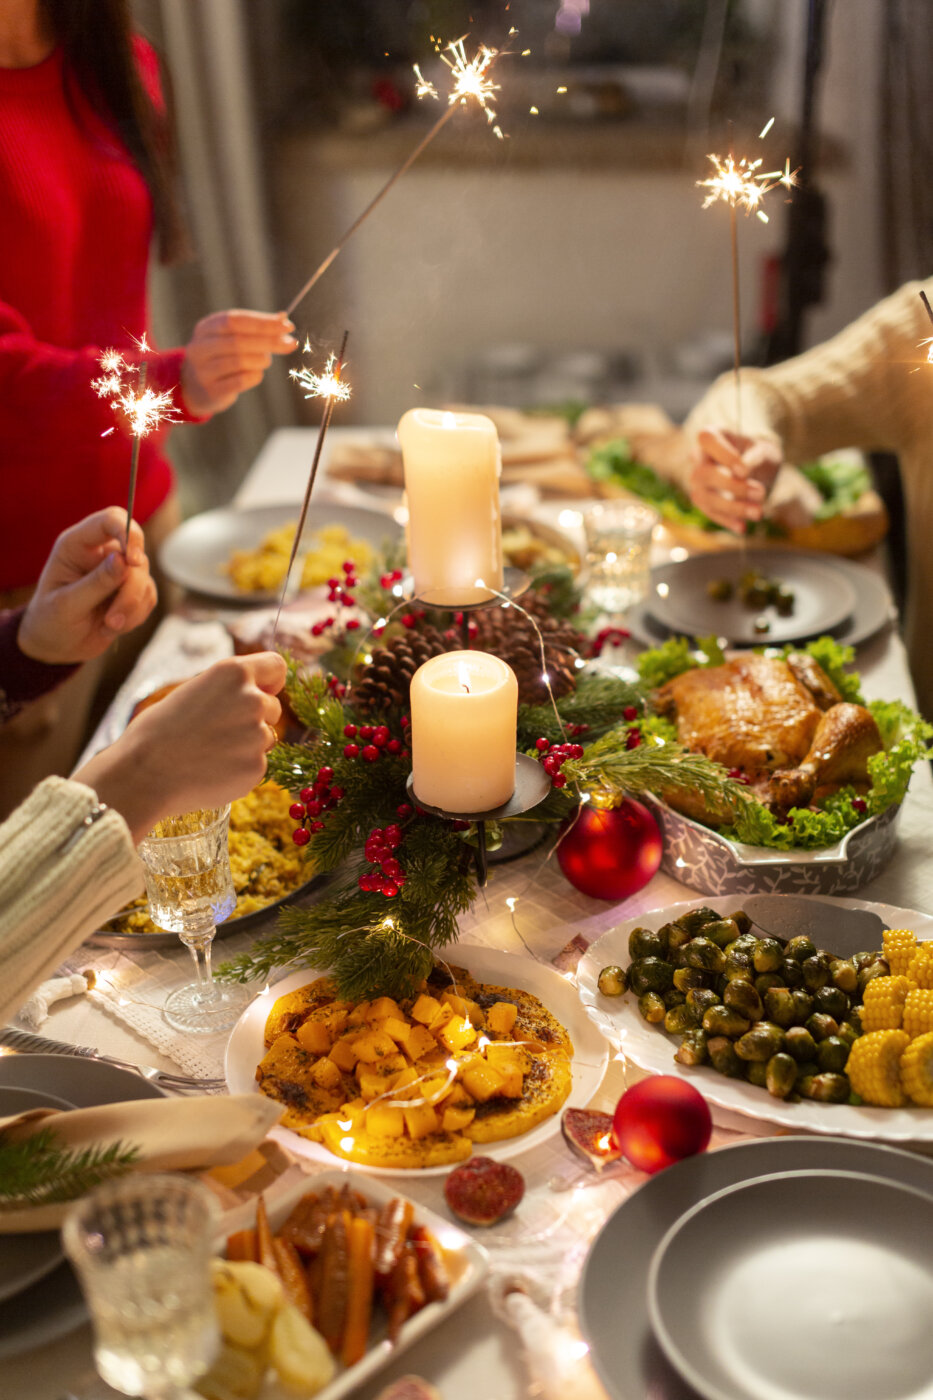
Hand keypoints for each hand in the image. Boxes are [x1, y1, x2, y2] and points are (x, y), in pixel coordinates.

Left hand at [17, 507, 156, 664]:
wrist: (56, 646)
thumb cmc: (51, 620)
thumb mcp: (66, 604)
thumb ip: (95, 583)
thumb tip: (123, 561)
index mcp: (78, 545)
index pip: (110, 520)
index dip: (128, 533)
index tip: (133, 560)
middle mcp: (101, 553)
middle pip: (135, 555)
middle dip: (130, 590)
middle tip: (113, 619)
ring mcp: (120, 572)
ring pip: (145, 580)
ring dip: (131, 608)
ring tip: (108, 626)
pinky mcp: (132, 591)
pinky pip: (148, 598)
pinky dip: (135, 617)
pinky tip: (112, 627)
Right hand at [73, 653, 287, 842]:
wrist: (143, 773)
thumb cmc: (158, 732)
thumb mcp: (194, 692)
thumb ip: (228, 691)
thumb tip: (255, 695)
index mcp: (233, 672)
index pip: (276, 667)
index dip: (270, 682)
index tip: (263, 692)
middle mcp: (253, 699)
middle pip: (273, 707)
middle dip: (255, 718)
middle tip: (218, 732)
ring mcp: (258, 735)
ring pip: (266, 738)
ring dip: (247, 745)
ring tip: (209, 753)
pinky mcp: (257, 767)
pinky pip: (257, 766)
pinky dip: (240, 770)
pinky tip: (210, 771)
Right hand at [180, 310, 297, 415]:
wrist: (195, 388)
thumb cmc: (222, 357)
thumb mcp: (233, 337)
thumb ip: (257, 328)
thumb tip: (284, 319)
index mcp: (206, 328)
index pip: (236, 320)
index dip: (263, 322)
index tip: (287, 326)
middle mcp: (200, 347)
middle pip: (238, 341)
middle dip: (269, 341)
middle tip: (291, 343)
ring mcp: (203, 370)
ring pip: (240, 362)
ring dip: (262, 359)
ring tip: (266, 360)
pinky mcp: (211, 390)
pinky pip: (240, 381)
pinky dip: (255, 376)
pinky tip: (257, 374)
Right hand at [688, 427, 783, 533]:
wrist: (759, 471)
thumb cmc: (760, 454)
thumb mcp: (766, 450)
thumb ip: (757, 456)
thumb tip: (742, 472)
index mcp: (712, 436)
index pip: (707, 439)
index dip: (723, 455)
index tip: (744, 471)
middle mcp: (699, 457)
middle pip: (704, 473)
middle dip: (733, 487)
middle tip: (760, 492)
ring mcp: (698, 481)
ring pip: (705, 497)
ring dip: (732, 508)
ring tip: (758, 513)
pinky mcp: (702, 500)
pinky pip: (709, 513)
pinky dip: (727, 521)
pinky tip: (743, 527)